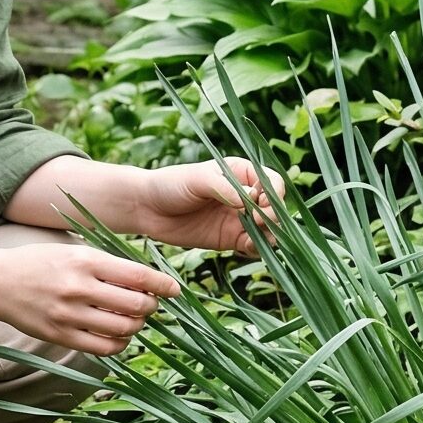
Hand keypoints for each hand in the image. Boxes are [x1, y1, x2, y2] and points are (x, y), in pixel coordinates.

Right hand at [0, 243, 181, 355]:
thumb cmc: (40, 262)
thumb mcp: (74, 251)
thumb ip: (107, 264)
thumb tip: (146, 280)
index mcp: (85, 261)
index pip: (137, 276)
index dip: (162, 285)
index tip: (174, 290)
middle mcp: (79, 288)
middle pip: (135, 305)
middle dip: (151, 307)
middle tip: (151, 305)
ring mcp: (69, 314)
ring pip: (123, 329)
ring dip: (137, 326)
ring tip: (134, 320)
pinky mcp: (60, 336)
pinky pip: (103, 348)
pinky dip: (120, 345)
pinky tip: (120, 337)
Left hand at [130, 158, 285, 255]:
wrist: (147, 208)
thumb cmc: (171, 184)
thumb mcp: (197, 179)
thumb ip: (224, 188)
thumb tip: (250, 198)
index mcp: (241, 173)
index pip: (273, 183)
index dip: (273, 195)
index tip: (259, 204)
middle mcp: (245, 196)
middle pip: (275, 209)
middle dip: (272, 218)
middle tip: (254, 222)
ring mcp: (239, 219)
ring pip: (268, 230)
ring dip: (267, 236)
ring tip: (250, 239)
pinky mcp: (230, 239)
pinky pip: (253, 246)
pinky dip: (256, 249)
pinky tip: (245, 248)